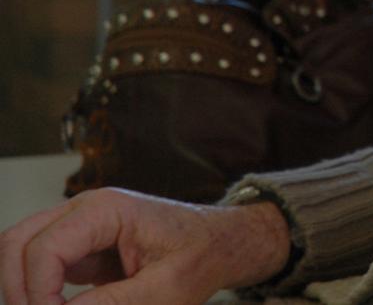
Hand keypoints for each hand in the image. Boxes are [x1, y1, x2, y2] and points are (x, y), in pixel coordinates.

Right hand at [0, 187, 290, 304]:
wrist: (221, 244)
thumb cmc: (202, 256)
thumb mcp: (164, 290)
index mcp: (106, 210)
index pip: (42, 248)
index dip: (36, 293)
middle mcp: (84, 210)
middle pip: (15, 242)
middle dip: (16, 288)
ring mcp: (78, 227)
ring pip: (19, 252)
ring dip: (22, 288)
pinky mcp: (78, 248)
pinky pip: (38, 266)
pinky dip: (36, 291)